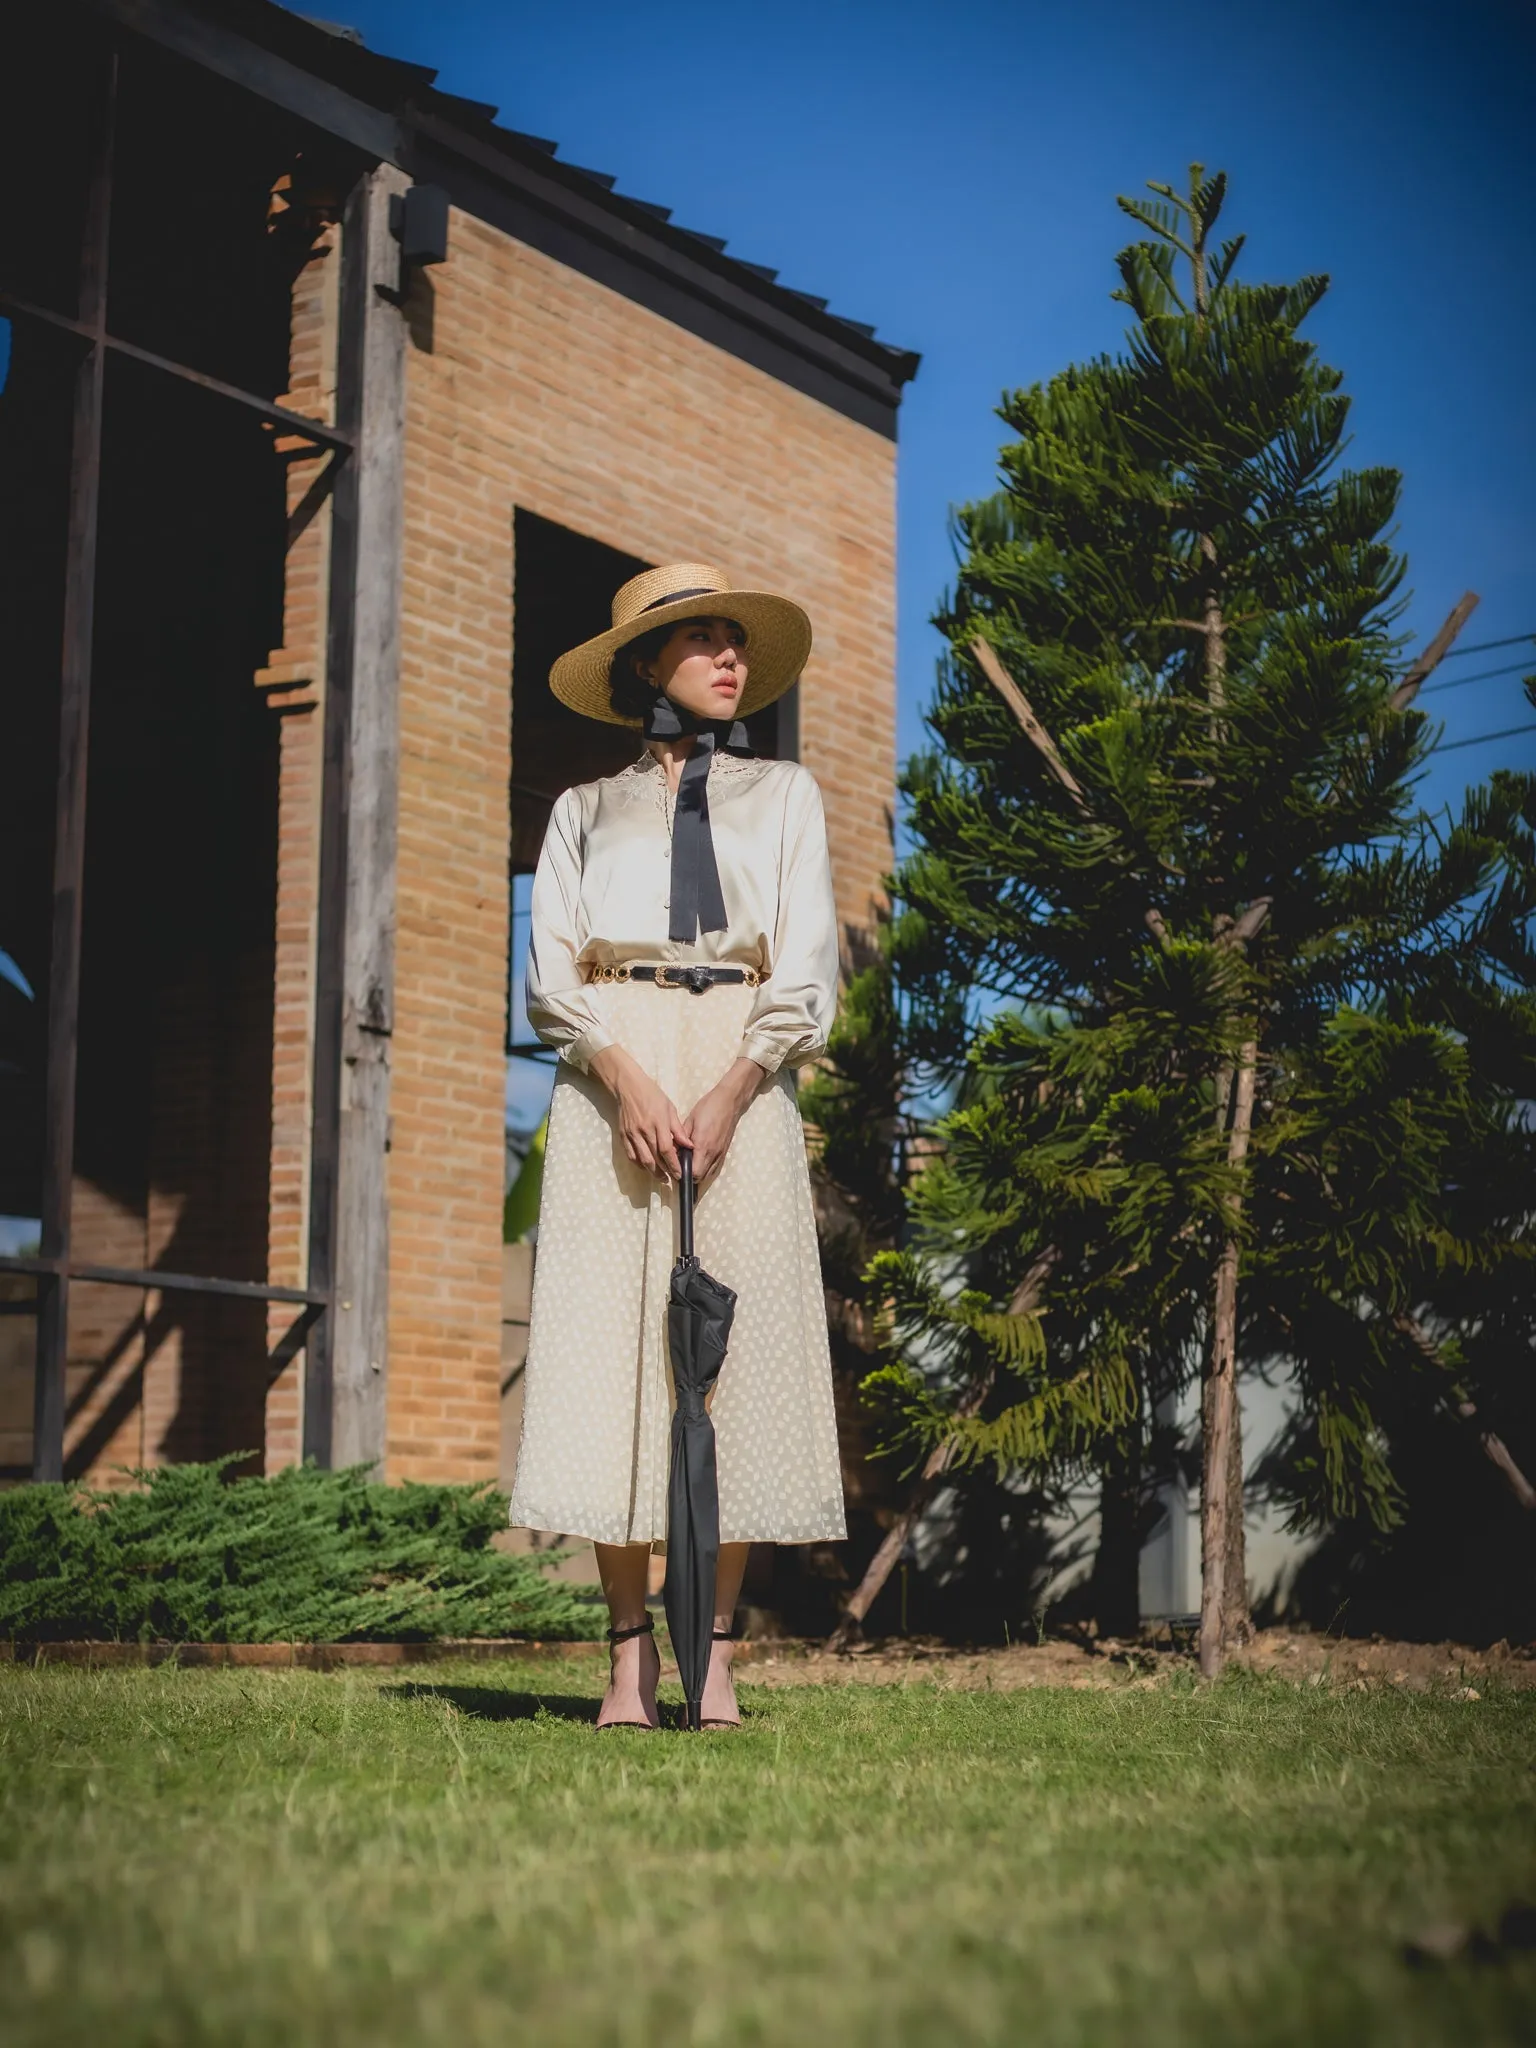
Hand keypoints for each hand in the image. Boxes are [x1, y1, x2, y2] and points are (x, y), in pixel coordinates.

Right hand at [588, 1045, 689, 1179]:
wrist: (628, 1086)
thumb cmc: (652, 1095)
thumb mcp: (670, 1108)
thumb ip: (678, 1129)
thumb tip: (689, 1145)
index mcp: (658, 1122)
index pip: (667, 1149)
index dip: (673, 1164)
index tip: (680, 1174)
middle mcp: (644, 1130)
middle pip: (655, 1158)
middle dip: (665, 1172)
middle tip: (674, 1179)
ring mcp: (632, 1134)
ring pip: (642, 1160)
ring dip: (653, 1172)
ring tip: (662, 1178)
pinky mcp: (623, 1136)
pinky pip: (631, 1155)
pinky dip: (639, 1165)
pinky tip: (647, 1168)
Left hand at [683, 1058, 764, 1182]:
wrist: (729, 1101)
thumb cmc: (708, 1107)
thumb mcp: (690, 1120)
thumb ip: (681, 1138)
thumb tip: (673, 1151)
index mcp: (703, 1145)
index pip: (694, 1172)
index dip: (683, 1174)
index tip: (675, 1168)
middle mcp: (713, 1153)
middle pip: (700, 1178)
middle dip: (689, 1176)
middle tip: (680, 1167)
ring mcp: (720, 1154)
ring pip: (708, 1175)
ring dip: (698, 1173)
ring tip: (689, 1164)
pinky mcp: (724, 1152)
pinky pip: (714, 1168)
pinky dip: (706, 1169)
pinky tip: (699, 1160)